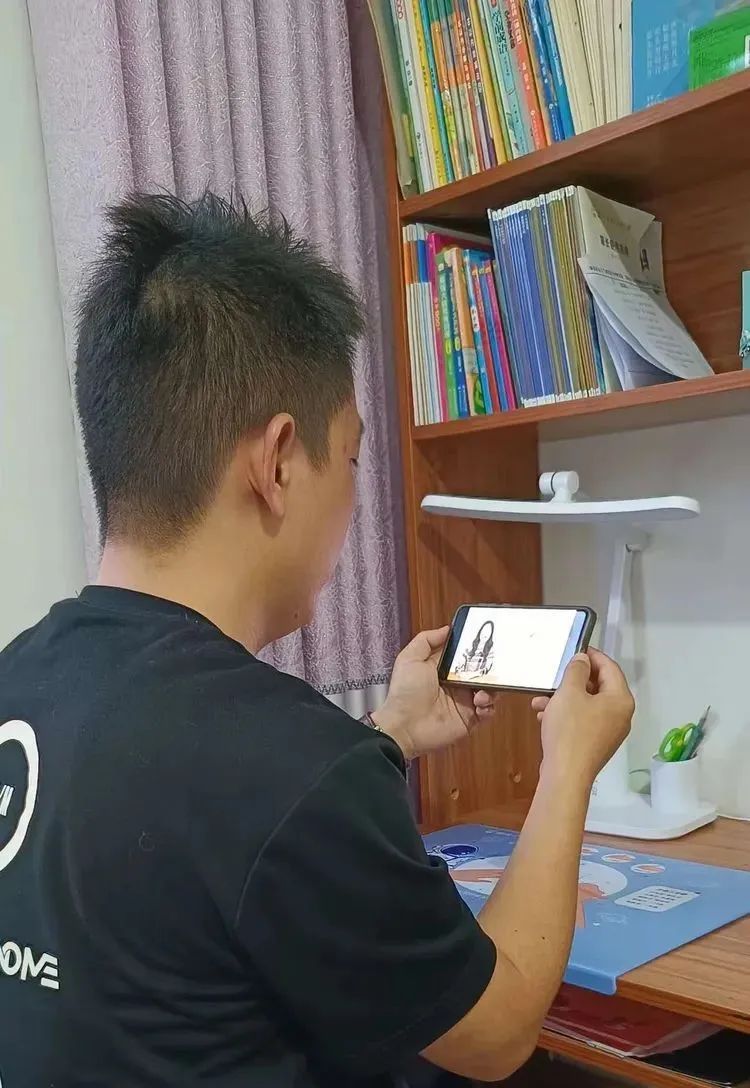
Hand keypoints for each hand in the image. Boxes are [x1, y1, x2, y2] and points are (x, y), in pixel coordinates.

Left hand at [371, 627, 496, 759]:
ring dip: (491, 689)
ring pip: (489, 691)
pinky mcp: (470, 719)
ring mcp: (464, 702)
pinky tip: (480, 704)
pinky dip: (489, 707)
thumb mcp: (410, 659)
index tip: (486, 644)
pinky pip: (488, 711)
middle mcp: (456, 684)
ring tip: (480, 693)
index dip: (476, 650)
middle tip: (490, 670)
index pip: (465, 656)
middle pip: (481, 672)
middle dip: (489, 669)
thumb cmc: (405, 692)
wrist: (405, 727)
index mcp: (443, 668)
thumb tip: (447, 629)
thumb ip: (426, 640)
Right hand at [531, 649, 633, 787]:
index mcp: (620, 699)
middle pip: (599, 687)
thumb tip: (583, 660)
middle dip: (573, 681)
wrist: (566, 775)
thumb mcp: (569, 693)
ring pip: (587, 705)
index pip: (610, 667)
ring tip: (541, 701)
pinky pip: (583, 721)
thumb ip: (577, 671)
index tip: (575, 649)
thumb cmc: (570, 730)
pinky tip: (544, 717)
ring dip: (564, 699)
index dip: (592, 656)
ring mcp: (609, 731)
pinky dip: (566, 715)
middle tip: (555, 676)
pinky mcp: (596, 744)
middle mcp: (621, 715)